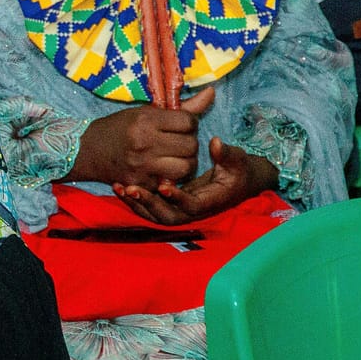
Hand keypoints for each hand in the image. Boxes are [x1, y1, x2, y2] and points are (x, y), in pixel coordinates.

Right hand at [71, 87, 216, 191]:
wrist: (87, 151)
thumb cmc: (119, 128)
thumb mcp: (145, 112)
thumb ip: (181, 108)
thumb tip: (212, 93)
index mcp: (145, 120)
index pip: (188, 122)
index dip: (189, 124)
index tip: (180, 126)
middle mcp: (144, 143)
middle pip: (191, 146)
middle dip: (190, 144)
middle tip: (179, 143)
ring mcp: (142, 166)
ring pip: (186, 167)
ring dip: (185, 163)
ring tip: (175, 157)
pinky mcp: (140, 183)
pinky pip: (171, 182)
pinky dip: (171, 177)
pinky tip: (162, 169)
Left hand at [115, 136, 279, 224]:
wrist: (240, 180)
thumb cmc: (239, 169)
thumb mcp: (237, 160)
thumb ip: (226, 153)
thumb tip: (216, 143)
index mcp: (210, 201)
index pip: (191, 206)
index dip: (177, 198)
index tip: (163, 185)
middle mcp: (194, 210)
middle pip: (168, 216)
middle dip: (149, 204)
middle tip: (132, 189)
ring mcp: (180, 209)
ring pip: (155, 215)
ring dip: (138, 204)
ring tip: (121, 188)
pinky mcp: (171, 204)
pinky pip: (151, 207)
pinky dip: (136, 200)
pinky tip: (120, 186)